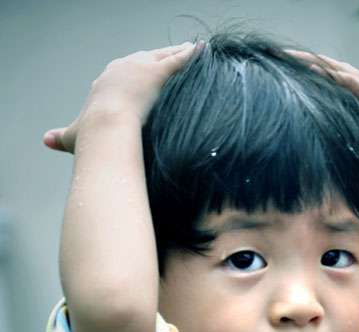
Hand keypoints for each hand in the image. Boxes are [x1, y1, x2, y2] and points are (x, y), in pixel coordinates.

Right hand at [43, 42, 199, 153]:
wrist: (105, 129)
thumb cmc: (91, 135)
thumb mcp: (73, 136)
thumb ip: (61, 137)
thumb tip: (45, 142)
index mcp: (105, 82)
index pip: (123, 72)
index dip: (133, 73)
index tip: (141, 75)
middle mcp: (121, 68)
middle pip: (144, 59)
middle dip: (157, 58)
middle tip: (170, 57)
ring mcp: (139, 68)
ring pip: (163, 56)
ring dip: (177, 53)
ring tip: (191, 51)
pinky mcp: (156, 73)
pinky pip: (178, 61)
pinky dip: (190, 55)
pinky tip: (201, 50)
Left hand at [286, 50, 358, 138]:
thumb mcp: (335, 116)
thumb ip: (320, 109)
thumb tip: (296, 113)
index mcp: (339, 80)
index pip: (314, 67)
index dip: (296, 63)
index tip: (275, 60)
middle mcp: (349, 76)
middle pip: (322, 63)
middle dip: (301, 58)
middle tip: (281, 55)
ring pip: (336, 69)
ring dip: (317, 63)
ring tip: (298, 60)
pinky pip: (353, 83)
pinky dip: (340, 78)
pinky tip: (327, 74)